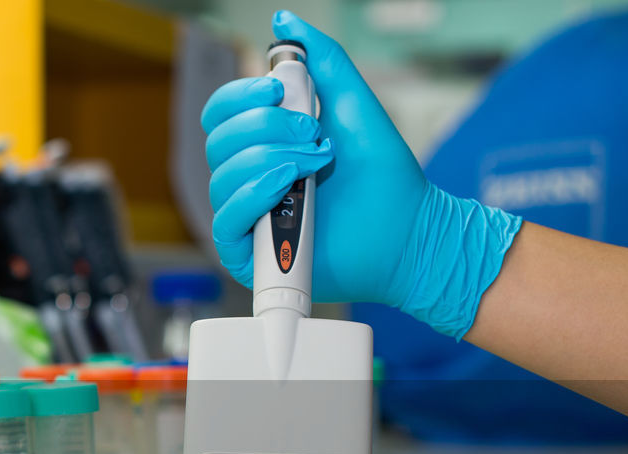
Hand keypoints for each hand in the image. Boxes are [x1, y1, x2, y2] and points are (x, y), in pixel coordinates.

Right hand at [203, 10, 521, 338]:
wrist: (408, 230)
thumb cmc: (383, 176)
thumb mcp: (352, 104)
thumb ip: (321, 61)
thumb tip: (285, 21)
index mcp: (262, 145)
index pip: (220, 114)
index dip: (241, 96)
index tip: (280, 88)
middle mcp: (247, 179)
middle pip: (219, 141)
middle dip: (267, 128)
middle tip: (314, 134)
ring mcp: (247, 218)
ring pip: (224, 177)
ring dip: (271, 160)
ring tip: (316, 164)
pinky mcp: (248, 255)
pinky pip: (226, 220)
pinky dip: (255, 194)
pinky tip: (288, 186)